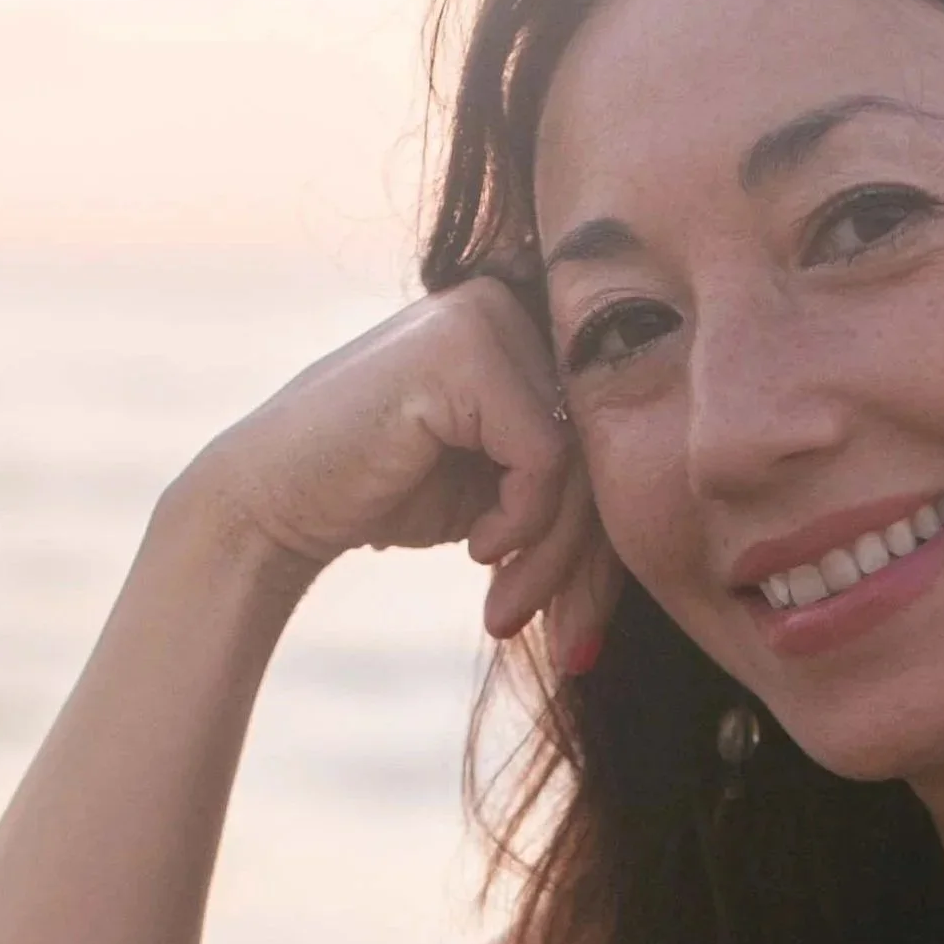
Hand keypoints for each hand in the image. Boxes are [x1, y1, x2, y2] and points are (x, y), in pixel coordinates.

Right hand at [179, 277, 619, 670]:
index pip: (602, 431)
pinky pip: (548, 455)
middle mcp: (510, 300)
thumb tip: (671, 524)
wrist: (271, 503)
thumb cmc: (382, 495)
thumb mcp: (495, 487)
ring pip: (583, 458)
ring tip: (508, 613)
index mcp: (523, 322)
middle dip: (589, 561)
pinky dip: (520, 521)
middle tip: (568, 644)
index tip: (581, 628)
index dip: (602, 538)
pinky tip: (475, 550)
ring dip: (553, 556)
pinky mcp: (466, 345)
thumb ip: (568, 480)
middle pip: (603, 442)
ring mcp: (486, 313)